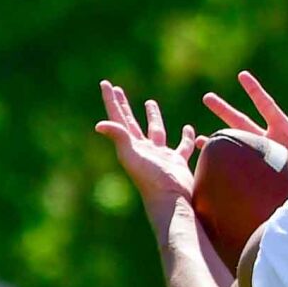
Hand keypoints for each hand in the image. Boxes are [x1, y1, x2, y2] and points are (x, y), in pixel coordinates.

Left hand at [95, 81, 196, 206]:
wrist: (171, 202)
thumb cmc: (151, 181)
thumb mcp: (132, 156)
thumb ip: (119, 138)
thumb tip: (99, 125)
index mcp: (131, 146)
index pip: (118, 119)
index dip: (111, 101)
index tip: (106, 84)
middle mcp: (143, 150)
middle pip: (131, 122)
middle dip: (124, 106)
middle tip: (118, 90)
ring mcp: (160, 156)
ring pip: (156, 131)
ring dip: (153, 116)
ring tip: (150, 102)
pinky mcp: (177, 162)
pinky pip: (182, 146)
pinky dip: (185, 136)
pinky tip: (188, 128)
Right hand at [200, 70, 287, 181]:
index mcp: (284, 132)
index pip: (266, 107)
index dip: (255, 91)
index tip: (242, 76)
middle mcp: (270, 142)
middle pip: (243, 122)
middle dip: (224, 110)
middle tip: (207, 98)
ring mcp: (263, 158)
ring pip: (236, 145)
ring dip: (218, 141)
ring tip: (196, 137)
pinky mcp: (259, 175)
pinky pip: (237, 170)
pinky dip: (223, 169)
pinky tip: (210, 170)